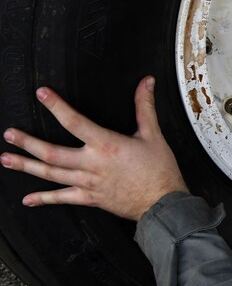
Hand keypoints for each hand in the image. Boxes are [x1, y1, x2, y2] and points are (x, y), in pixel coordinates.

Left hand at [1, 77, 187, 220]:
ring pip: (52, 175)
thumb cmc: (159, 170)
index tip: (42, 95)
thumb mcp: (153, 134)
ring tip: (7, 159)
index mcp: (106, 145)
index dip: (56, 106)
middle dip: (28, 143)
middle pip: (52, 153)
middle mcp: (92, 165)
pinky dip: (44, 199)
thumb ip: (144, 107)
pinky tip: (28, 199)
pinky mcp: (91, 199)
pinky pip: (63, 199)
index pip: (74, 122)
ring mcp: (89, 183)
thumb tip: (146, 83)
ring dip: (27, 166)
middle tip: (9, 134)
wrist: (163, 202)